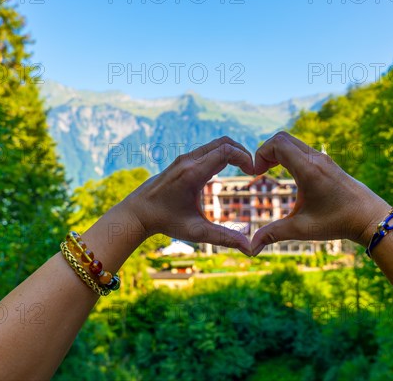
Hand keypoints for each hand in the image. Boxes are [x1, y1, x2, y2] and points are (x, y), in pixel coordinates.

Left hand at [125, 137, 253, 254]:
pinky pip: (207, 149)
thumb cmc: (166, 222)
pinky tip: (227, 170)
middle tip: (253, 168)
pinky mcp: (182, 161)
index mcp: (193, 174)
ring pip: (215, 144)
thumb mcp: (196, 232)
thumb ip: (225, 238)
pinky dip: (222, 154)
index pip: (225, 151)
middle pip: (224, 142)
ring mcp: (184, 159)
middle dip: (243, 151)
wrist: (137, 213)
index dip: (245, 157)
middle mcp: (188, 161)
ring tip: (245, 168)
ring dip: (233, 152)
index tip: (254, 172)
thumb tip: (251, 250)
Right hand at [250, 132, 388, 255]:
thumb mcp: (302, 229)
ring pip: (293, 141)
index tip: (256, 174)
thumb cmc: (338, 222)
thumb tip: (250, 248)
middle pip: (282, 138)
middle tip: (260, 171)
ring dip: (277, 152)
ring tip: (269, 171)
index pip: (277, 144)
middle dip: (265, 151)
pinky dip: (288, 155)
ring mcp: (323, 158)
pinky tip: (287, 174)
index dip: (260, 154)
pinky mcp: (327, 162)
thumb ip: (273, 234)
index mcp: (308, 170)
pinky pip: (302, 148)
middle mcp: (316, 158)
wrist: (371, 217)